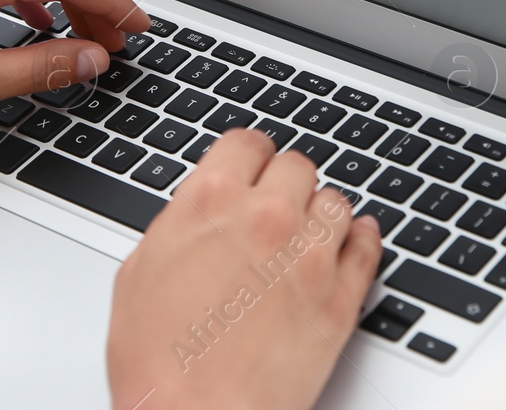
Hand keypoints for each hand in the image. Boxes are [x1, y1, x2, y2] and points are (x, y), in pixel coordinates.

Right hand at [107, 129, 382, 409]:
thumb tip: (196, 216)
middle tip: (276, 208)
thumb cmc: (158, 364)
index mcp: (210, 201)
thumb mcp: (138, 273)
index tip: (253, 169)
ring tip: (307, 235)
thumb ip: (178, 226)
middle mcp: (265, 217)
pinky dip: (361, 240)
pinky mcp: (340, 299)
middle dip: (285, 185)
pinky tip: (352, 243)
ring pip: (335, 201)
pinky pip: (368, 246)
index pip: (247, 142)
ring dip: (320, 213)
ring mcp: (309, 256)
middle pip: (296, 166)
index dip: (249, 157)